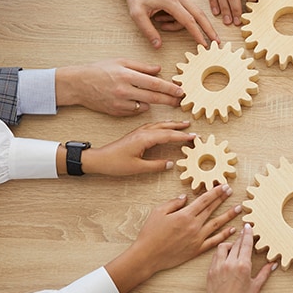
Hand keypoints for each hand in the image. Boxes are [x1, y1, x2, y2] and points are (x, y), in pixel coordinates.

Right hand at [55, 58, 182, 114]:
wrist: (78, 84)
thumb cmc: (99, 70)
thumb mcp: (121, 62)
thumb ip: (141, 66)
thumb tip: (159, 69)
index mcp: (127, 75)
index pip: (154, 83)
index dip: (169, 88)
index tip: (180, 90)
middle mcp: (124, 90)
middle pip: (153, 97)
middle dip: (169, 100)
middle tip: (180, 101)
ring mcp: (120, 103)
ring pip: (145, 105)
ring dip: (154, 102)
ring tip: (161, 98)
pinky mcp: (116, 112)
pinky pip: (135, 111)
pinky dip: (140, 106)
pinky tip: (140, 100)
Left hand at [76, 120, 196, 175]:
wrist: (99, 159)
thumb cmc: (115, 163)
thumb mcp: (137, 168)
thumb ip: (155, 165)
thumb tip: (171, 163)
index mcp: (145, 139)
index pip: (168, 135)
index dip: (182, 136)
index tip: (193, 137)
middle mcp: (143, 132)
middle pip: (165, 127)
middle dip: (179, 127)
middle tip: (191, 127)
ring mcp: (139, 132)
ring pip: (159, 125)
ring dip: (171, 124)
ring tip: (182, 124)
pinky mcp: (135, 134)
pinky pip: (153, 126)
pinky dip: (162, 125)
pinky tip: (164, 127)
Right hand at [105, 184, 241, 292]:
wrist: (147, 256)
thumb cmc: (150, 234)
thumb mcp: (158, 212)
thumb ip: (173, 203)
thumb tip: (185, 197)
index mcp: (185, 215)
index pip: (204, 200)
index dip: (215, 192)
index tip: (224, 185)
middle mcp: (194, 226)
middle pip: (212, 209)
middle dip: (222, 199)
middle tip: (232, 191)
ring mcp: (197, 238)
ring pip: (217, 225)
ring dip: (229, 215)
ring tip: (239, 208)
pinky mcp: (196, 250)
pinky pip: (214, 242)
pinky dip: (224, 235)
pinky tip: (232, 230)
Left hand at [115, 0, 219, 47]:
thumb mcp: (137, 15)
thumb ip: (148, 31)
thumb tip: (158, 45)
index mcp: (170, 0)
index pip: (188, 20)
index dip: (197, 34)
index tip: (204, 44)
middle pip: (200, 15)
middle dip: (208, 29)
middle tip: (216, 41)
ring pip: (191, 14)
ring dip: (178, 24)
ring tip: (159, 22)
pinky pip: (186, 11)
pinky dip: (177, 19)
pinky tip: (162, 17)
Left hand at [206, 223, 275, 292]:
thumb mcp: (255, 288)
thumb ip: (264, 273)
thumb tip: (273, 264)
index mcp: (243, 266)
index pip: (246, 244)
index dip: (248, 233)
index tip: (249, 226)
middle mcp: (230, 263)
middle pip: (236, 243)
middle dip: (241, 236)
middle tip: (245, 232)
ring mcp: (219, 266)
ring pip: (224, 246)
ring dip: (230, 244)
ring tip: (235, 248)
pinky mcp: (211, 270)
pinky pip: (216, 255)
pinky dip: (222, 253)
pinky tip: (226, 257)